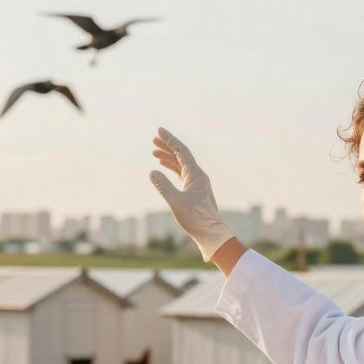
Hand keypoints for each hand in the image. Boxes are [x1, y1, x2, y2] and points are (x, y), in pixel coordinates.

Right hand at [148, 127, 237, 261]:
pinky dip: (171, 169)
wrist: (210, 233)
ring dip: (168, 157)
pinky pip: (181, 174)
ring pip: (180, 165)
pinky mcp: (194, 192)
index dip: (170, 140)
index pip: (181, 152)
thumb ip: (163, 186)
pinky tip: (163, 167)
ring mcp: (196, 183)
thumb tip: (152, 173)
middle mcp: (198, 176)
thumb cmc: (195, 218)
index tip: (159, 131)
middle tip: (154, 139)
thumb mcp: (175, 202)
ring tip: (154, 152)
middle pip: (181, 155)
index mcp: (196, 175)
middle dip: (168, 146)